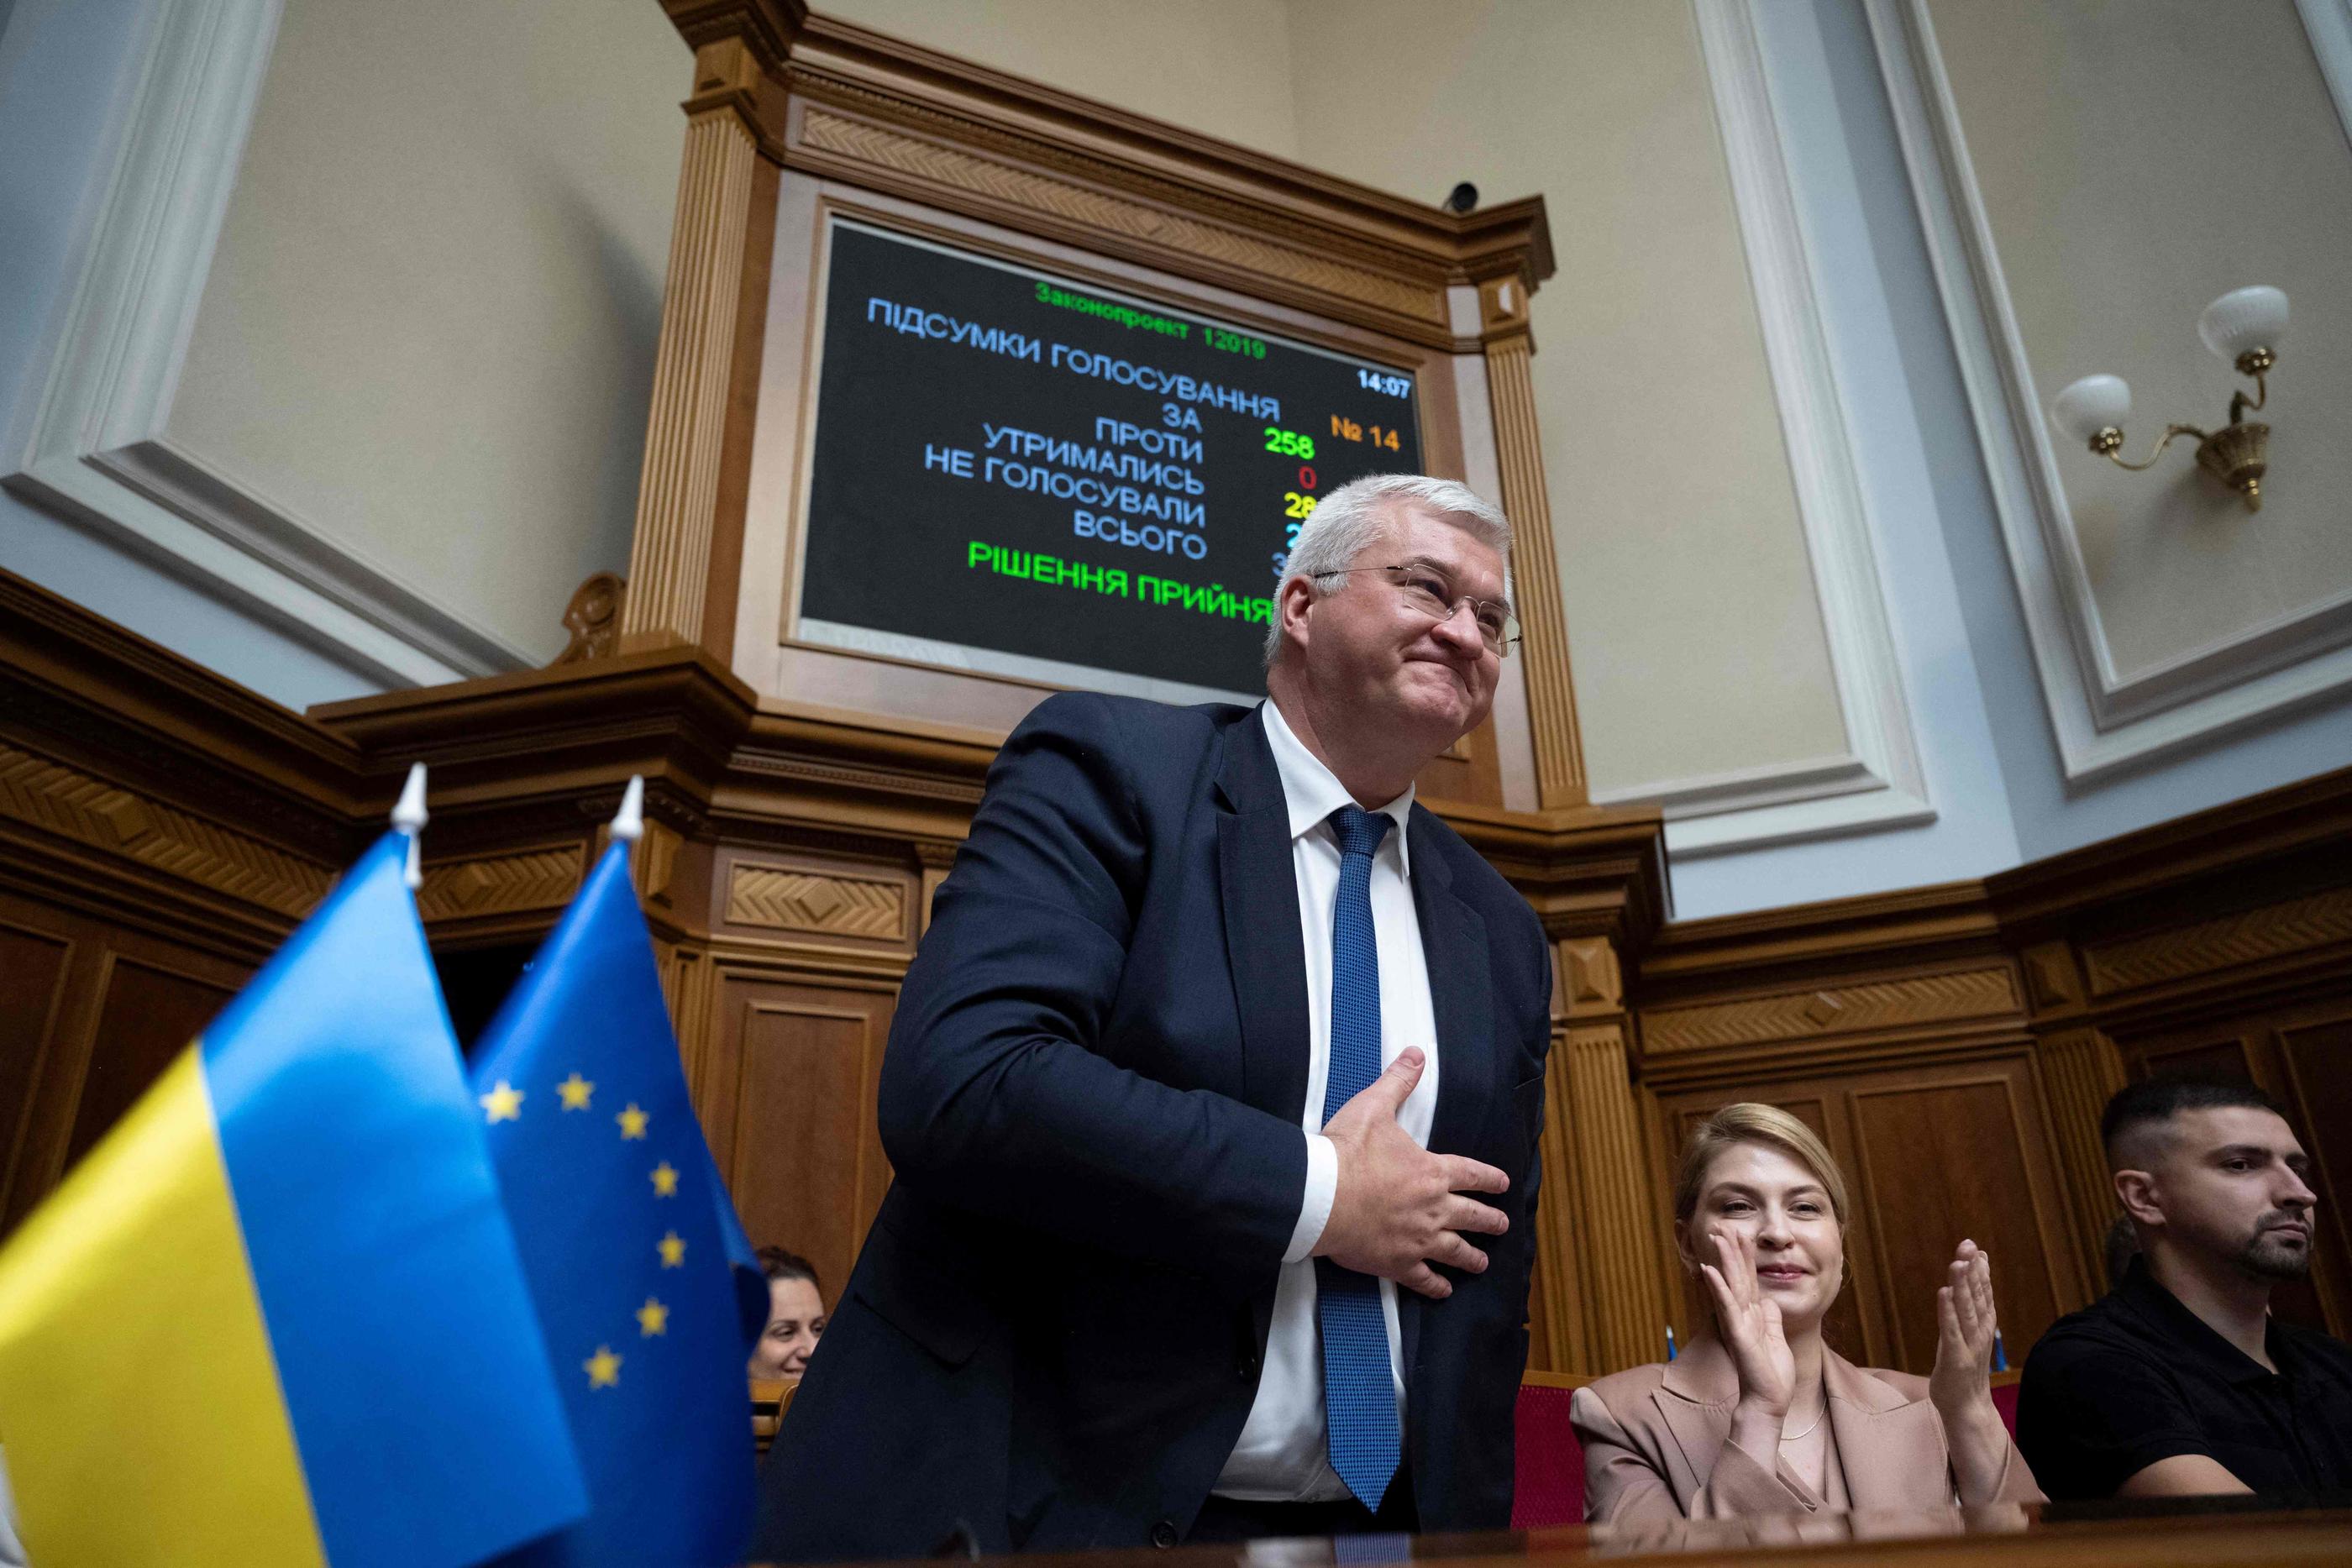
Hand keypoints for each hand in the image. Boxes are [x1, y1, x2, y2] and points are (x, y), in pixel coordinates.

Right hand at [1315, 1049, 1509, 1298]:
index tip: (1503, 1184)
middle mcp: (1434, 1208)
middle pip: (1473, 1217)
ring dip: (1472, 1258)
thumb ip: (1398, 1082)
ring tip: (1482, 1263)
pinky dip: (1436, 1286)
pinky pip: (1424, 1279)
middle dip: (1491, 1221)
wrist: (1322, 1196)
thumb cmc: (1346, 1152)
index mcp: (1432, 1171)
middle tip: (1502, 1225)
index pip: (1473, 1174)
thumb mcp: (1374, 1107)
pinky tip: (1444, 1290)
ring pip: (1456, 1252)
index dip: (1491, 1178)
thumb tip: (1415, 1055)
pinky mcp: (1397, 1263)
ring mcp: (1418, 1239)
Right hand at [1699, 1226, 1796, 1417]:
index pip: (1748, 1279)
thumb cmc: (1772, 1374)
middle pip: (1737, 1276)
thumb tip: (1768, 1298)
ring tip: (1717, 1237)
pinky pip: (1728, 1307)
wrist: (1769, 1400)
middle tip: (1723, 1225)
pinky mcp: (1738, 1335)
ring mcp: (1738, 1323)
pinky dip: (1719, 1287)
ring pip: (1731, 1285)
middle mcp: (1742, 1315)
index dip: (1744, 1256)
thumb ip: (1771, 1317)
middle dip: (1731, 1249)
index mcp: (1753, 1315)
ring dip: (1723, 1259)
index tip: (1740, 1233)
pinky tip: (1710, 1270)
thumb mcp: (1776, 1338)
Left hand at [1928, 1239, 1998, 1424]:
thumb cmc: (1965, 1367)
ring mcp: (1969, 1345)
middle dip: (1972, 1270)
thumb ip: (1971, 1308)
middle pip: (1976, 1296)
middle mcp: (1979, 1332)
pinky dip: (1947, 1311)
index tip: (1975, 1247)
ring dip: (1962, 1286)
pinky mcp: (1955, 1358)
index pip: (1984, 1293)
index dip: (1980, 1270)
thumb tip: (1968, 1281)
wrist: (1968, 1408)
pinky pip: (1950, 1330)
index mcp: (1983, 1325)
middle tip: (1968, 1245)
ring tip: (1957, 1263)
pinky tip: (1943, 1293)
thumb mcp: (1968, 1334)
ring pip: (1966, 1310)